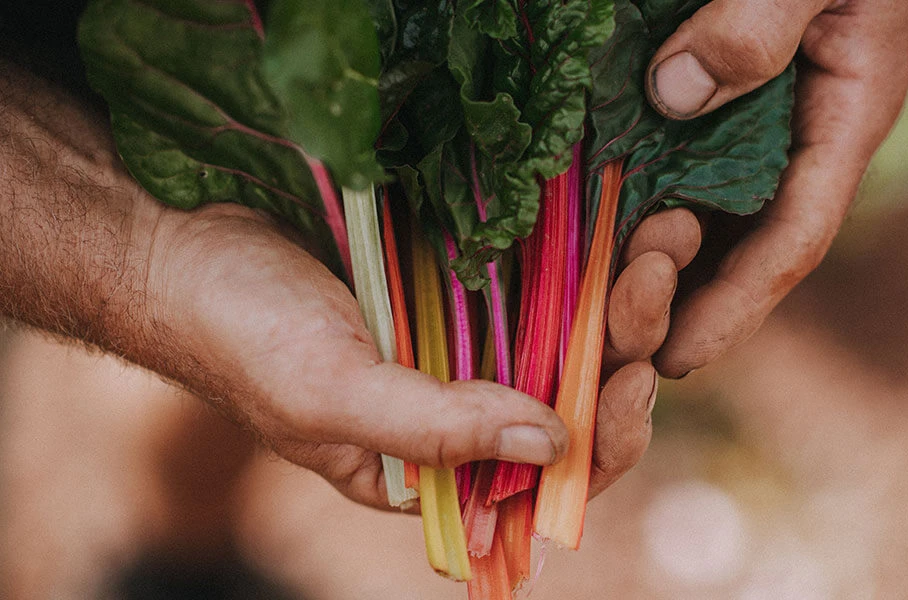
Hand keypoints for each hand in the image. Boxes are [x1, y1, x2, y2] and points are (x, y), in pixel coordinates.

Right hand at [1, 58, 660, 510]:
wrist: (185, 243)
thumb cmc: (242, 338)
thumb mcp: (332, 398)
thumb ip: (438, 431)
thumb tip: (554, 444)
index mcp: (429, 471)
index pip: (540, 481)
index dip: (600, 445)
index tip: (628, 385)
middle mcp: (456, 411)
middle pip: (568, 401)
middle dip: (623, 350)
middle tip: (654, 279)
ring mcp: (459, 340)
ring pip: (564, 335)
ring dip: (616, 296)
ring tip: (657, 243)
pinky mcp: (456, 278)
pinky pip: (534, 278)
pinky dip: (577, 258)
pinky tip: (615, 227)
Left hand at [596, 0, 907, 488]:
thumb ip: (757, 26)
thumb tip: (674, 94)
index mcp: (840, 122)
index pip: (791, 239)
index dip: (734, 306)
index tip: (677, 356)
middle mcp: (795, 145)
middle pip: (739, 253)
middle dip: (676, 302)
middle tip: (610, 337)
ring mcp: (750, 135)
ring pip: (701, 225)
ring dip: (647, 269)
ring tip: (591, 306)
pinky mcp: (708, 117)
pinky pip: (670, 178)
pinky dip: (631, 212)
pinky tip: (588, 235)